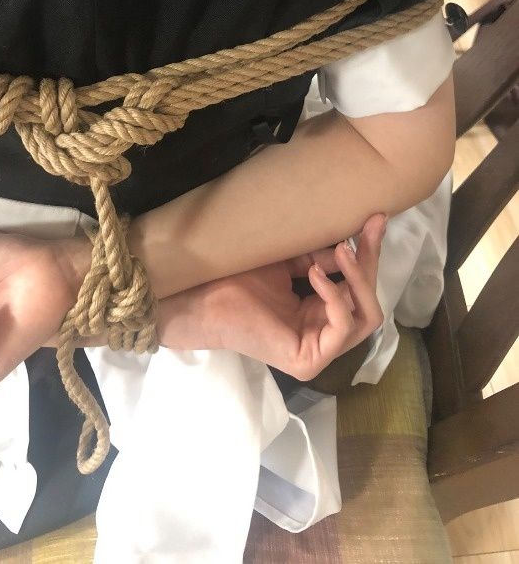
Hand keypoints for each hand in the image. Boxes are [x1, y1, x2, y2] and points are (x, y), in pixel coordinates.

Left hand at [156, 214, 385, 380]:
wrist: (205, 296)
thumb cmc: (239, 279)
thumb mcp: (290, 262)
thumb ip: (320, 259)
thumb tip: (350, 245)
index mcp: (319, 314)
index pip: (357, 288)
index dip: (368, 254)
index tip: (376, 220)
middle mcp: (324, 335)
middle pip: (367, 302)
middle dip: (370, 262)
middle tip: (370, 229)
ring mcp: (319, 351)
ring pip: (365, 317)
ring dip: (358, 279)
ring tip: (341, 252)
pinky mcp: (309, 361)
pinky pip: (342, 327)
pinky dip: (334, 297)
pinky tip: (314, 275)